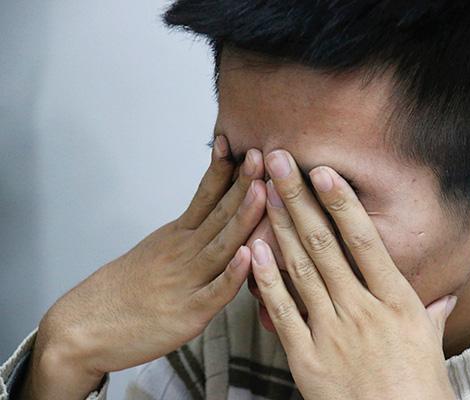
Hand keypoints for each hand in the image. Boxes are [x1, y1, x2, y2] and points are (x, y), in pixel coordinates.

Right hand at [20, 136, 266, 399]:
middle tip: (261, 154)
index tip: (241, 144)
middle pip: (218, 213)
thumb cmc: (125, 290)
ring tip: (261, 189)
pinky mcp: (190, 313)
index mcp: (177, 235)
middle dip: (242, 183)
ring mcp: (187, 281)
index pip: (205, 196)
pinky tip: (248, 255)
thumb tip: (215, 212)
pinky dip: (231, 274)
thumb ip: (189, 232)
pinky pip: (215, 291)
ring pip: (222, 244)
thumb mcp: (158, 249)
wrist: (85, 326)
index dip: (224, 169)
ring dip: (243, 216)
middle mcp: (183, 252)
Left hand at [249, 150, 456, 399]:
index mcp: (397, 302)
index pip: (364, 241)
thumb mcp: (431, 346)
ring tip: (263, 193)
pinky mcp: (307, 358)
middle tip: (279, 163)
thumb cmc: (418, 393)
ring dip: (279, 227)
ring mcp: (332, 333)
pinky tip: (254, 250)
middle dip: (298, 199)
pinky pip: (282, 312)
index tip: (322, 172)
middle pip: (324, 244)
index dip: (341, 203)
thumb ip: (431, 314)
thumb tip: (442, 296)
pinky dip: (267, 280)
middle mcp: (362, 310)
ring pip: (301, 269)